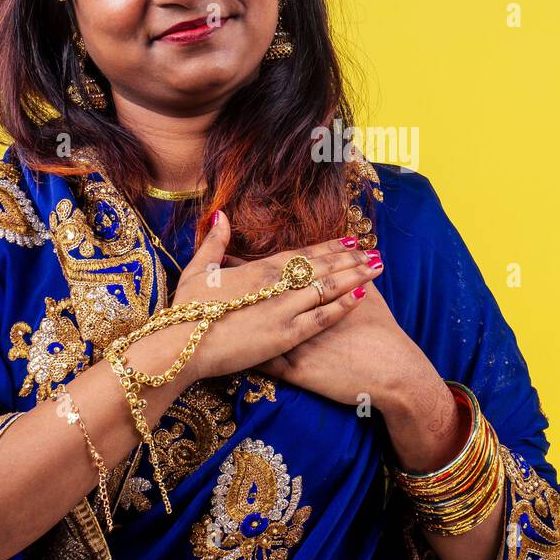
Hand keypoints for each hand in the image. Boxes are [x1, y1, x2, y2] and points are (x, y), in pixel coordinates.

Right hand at [125, 211, 382, 384]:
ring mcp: (284, 309)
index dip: (328, 247)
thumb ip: (215, 242)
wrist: (181, 344)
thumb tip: (221, 215)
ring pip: (328, 288)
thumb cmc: (186, 309)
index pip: (303, 254)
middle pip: (322, 267)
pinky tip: (362, 297)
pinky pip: (322, 317)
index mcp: (259, 268)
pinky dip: (343, 305)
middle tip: (375, 253)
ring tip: (378, 268)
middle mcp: (277, 284)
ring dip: (355, 277)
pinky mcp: (286, 335)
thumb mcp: (199, 270)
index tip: (349, 239)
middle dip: (351, 259)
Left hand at [226, 251, 439, 415]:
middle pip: (260, 299)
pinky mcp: (295, 371)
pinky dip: (244, 357)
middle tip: (211, 279)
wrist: (392, 372)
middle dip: (235, 290)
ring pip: (255, 330)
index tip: (233, 258)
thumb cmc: (384, 334)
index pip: (279, 276)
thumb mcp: (371, 298)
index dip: (255, 267)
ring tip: (209, 310)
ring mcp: (294, 343)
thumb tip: (353, 259)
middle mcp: (299, 315)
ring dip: (234, 321)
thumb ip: (353, 277)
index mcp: (314, 295)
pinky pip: (263, 364)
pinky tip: (224, 353)